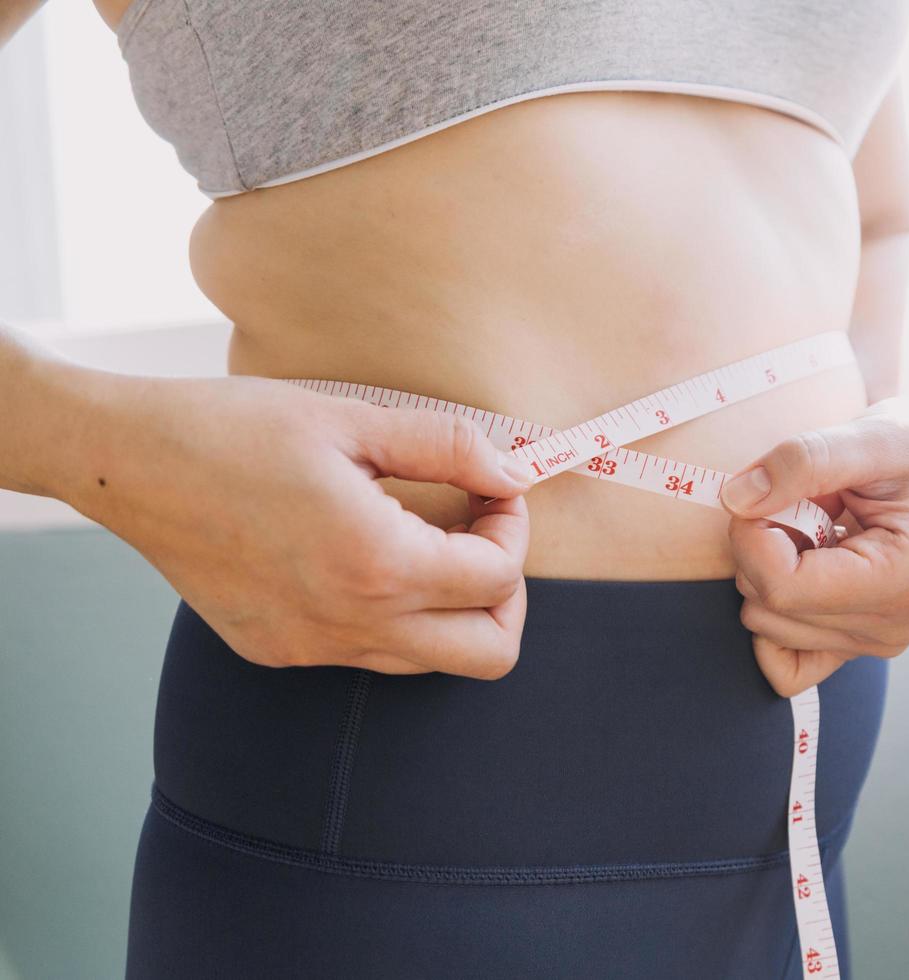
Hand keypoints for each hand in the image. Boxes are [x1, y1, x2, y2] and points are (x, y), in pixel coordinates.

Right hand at [71, 369, 536, 678]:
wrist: (127, 462)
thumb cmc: (235, 429)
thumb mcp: (355, 421)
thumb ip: (450, 447)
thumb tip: (514, 471)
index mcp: (377, 565)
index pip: (498, 579)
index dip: (513, 528)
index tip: (493, 489)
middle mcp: (349, 624)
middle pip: (489, 654)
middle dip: (505, 595)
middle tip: (481, 536)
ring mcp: (310, 648)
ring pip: (430, 662)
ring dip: (451, 609)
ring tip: (423, 538)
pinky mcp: (278, 651)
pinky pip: (368, 654)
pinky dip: (392, 615)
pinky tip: (364, 555)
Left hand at [719, 395, 908, 695]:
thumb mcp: (873, 434)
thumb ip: (803, 461)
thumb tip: (736, 500)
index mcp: (907, 577)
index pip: (783, 586)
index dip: (750, 536)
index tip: (764, 490)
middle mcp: (895, 625)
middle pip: (769, 608)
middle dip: (761, 548)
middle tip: (801, 501)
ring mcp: (877, 642)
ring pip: (767, 626)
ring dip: (771, 569)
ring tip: (816, 526)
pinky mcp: (859, 644)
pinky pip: (787, 665)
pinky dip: (774, 613)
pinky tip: (802, 566)